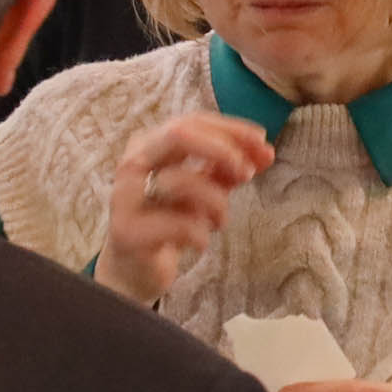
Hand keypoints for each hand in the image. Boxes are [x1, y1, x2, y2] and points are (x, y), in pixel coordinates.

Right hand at [93, 113, 272, 303]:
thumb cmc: (168, 221)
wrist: (134, 270)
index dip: (231, 129)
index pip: (192, 121)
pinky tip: (200, 243)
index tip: (262, 143)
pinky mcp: (128, 232)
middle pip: (179, 135)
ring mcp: (126, 197)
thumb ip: (228, 169)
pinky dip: (201, 234)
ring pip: (180, 181)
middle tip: (247, 173)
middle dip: (222, 150)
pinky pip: (179, 225)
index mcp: (150, 145)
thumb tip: (265, 152)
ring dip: (215, 202)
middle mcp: (133, 164)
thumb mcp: (203, 189)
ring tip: (220, 221)